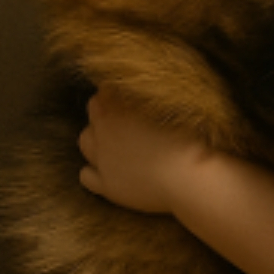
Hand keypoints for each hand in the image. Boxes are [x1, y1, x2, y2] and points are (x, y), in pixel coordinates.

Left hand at [78, 87, 211, 213]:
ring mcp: (102, 160)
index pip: (105, 91)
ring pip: (85, 141)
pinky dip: (93, 169)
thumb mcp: (174, 107)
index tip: (127, 93)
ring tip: (114, 139)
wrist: (188, 180)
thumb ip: (151, 97)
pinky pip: (86, 175)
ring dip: (95, 136)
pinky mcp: (106, 186)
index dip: (115, 90)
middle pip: (93, 113)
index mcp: (119, 109)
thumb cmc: (188, 140)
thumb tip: (144, 87)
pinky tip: (109, 169)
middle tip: (124, 114)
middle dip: (104, 110)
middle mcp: (104, 133)